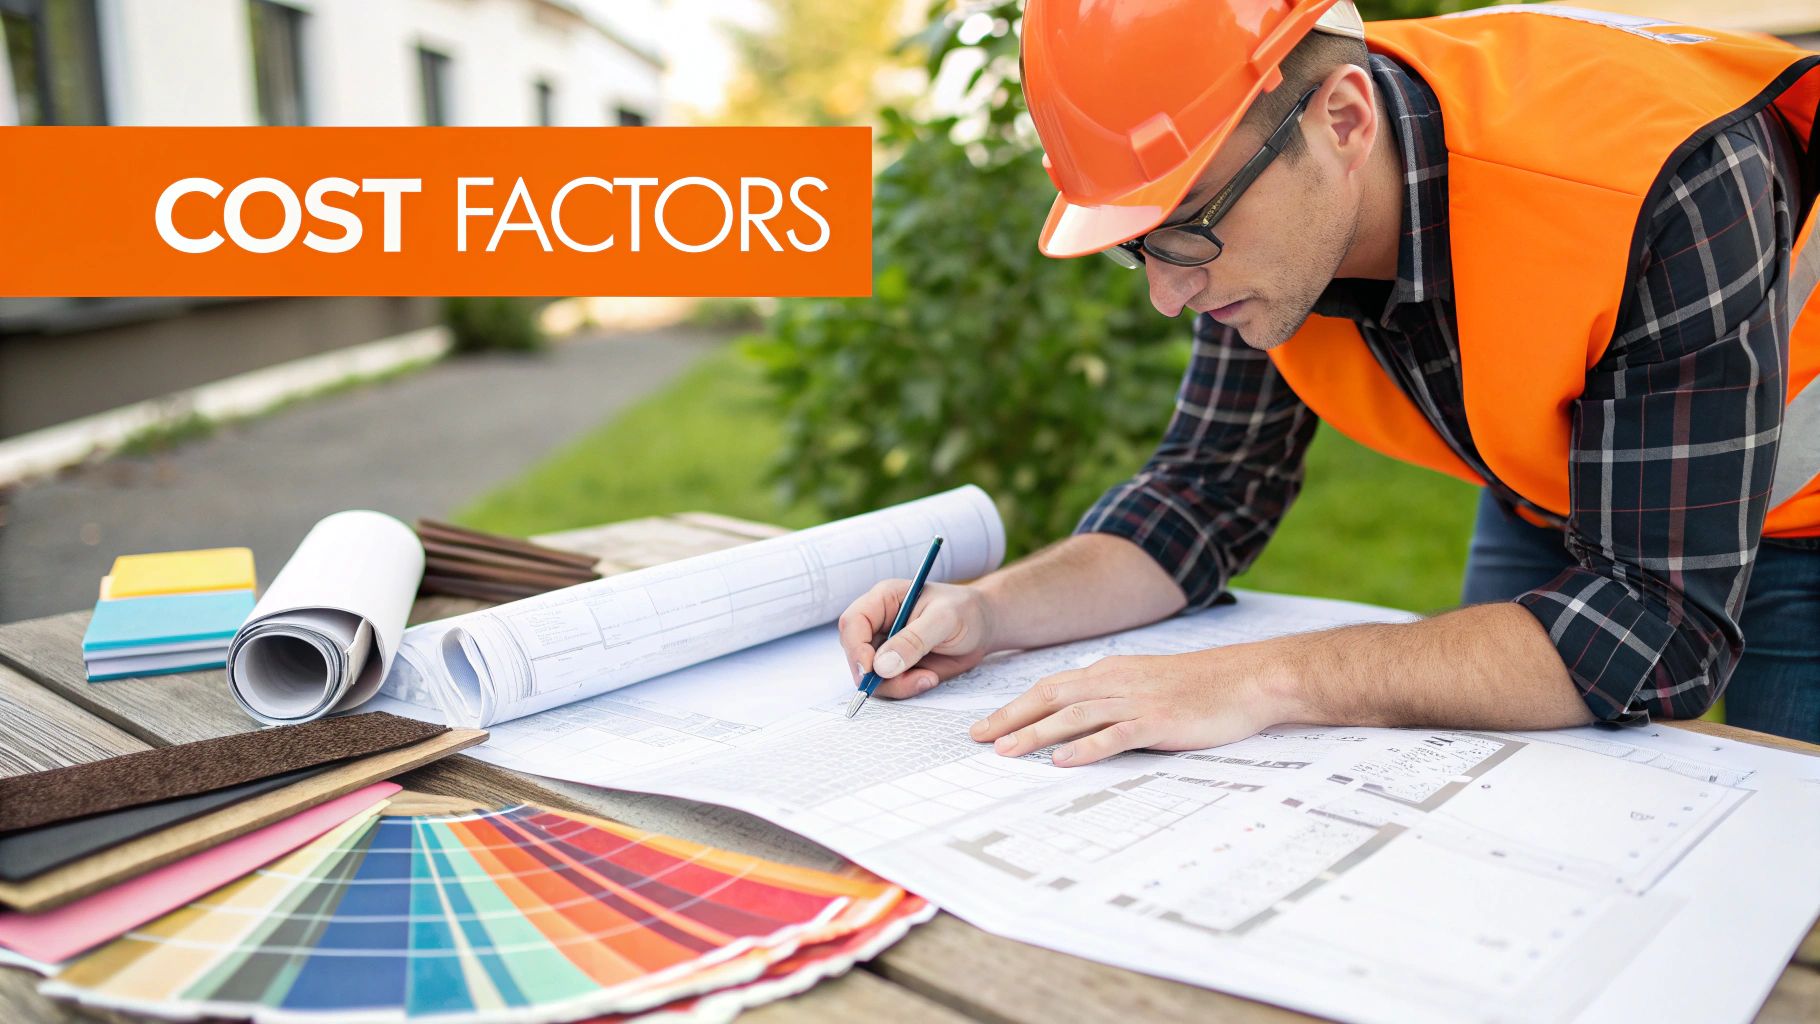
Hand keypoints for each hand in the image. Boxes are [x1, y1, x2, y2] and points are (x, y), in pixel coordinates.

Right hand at [837, 580, 996, 698]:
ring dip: (896, 684)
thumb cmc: (966, 612)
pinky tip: (929, 678)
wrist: (983, 626)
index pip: (852, 622)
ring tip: (928, 678)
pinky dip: (906, 688)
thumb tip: (881, 666)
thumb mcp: (944, 620)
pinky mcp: (895, 667)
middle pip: (856, 654)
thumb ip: (914, 640)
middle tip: (913, 680)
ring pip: (869, 676)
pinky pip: (888, 686)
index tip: (871, 670)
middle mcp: (878, 623)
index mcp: (883, 600)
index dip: (856, 647)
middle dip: (877, 676)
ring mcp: (885, 647)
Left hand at [968, 644, 1297, 766]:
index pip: (1051, 688)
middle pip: (1052, 697)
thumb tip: (1077, 728)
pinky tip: (1064, 760)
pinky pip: (1117, 734)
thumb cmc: (1201, 686)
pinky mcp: (1160, 721)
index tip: (985, 726)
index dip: (1015, 707)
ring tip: (1006, 751)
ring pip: (1076, 715)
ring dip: (1037, 733)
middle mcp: (1116, 682)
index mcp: (1111, 673)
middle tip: (977, 739)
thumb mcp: (1147, 686)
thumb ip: (1112, 700)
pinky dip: (1088, 747)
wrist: (1250, 678)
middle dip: (1011, 718)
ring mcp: (1137, 701)